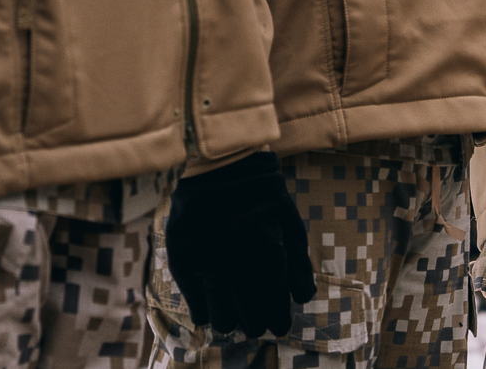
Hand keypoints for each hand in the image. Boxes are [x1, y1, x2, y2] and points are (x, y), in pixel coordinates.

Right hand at [165, 152, 316, 338]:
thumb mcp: (288, 219)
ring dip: (230, 320)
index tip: (278, 325)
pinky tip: (210, 310)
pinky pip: (196, 303)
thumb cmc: (259, 190)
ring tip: (233, 317)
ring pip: (222, 316)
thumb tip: (302, 297)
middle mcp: (238, 260)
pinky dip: (205, 310)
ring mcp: (208, 260)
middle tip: (256, 323)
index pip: (275, 303)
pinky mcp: (182, 258)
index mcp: (269, 249)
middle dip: (256, 321)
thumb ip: (297, 260)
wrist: (218, 160)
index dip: (278, 317)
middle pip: (250, 315)